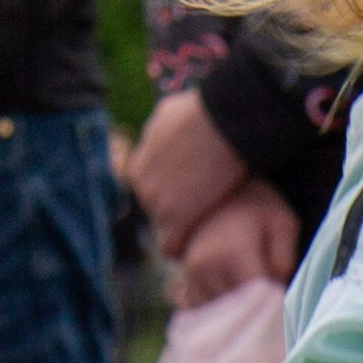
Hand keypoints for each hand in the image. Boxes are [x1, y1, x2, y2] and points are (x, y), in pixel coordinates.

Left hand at [130, 88, 251, 253]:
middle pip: (157, 207)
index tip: (195, 195)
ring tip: (202, 232)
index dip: (175, 191)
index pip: (152, 187)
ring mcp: (156, 202)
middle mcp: (141, 181)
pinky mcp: (175, 219)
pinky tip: (192, 250)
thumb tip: (169, 126)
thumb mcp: (172, 113)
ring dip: (182, 228)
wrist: (223, 121)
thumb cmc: (206, 112)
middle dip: (177, 210)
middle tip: (203, 213)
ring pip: (165, 225)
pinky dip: (181, 247)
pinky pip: (171, 244)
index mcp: (139, 161)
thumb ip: (165, 129)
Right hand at [173, 180, 297, 304]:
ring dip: (237, 313)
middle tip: (273, 304)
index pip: (258, 299)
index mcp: (233, 255)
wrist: (220, 190)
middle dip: (257, 310)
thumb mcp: (283, 224)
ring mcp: (190, 275)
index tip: (287, 301)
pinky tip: (235, 302)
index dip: (276, 305)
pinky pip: (201, 309)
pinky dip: (219, 312)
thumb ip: (285, 260)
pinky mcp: (184, 279)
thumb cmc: (258, 205)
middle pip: (238, 310)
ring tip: (254, 301)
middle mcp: (205, 268)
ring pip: (218, 314)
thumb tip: (279, 294)